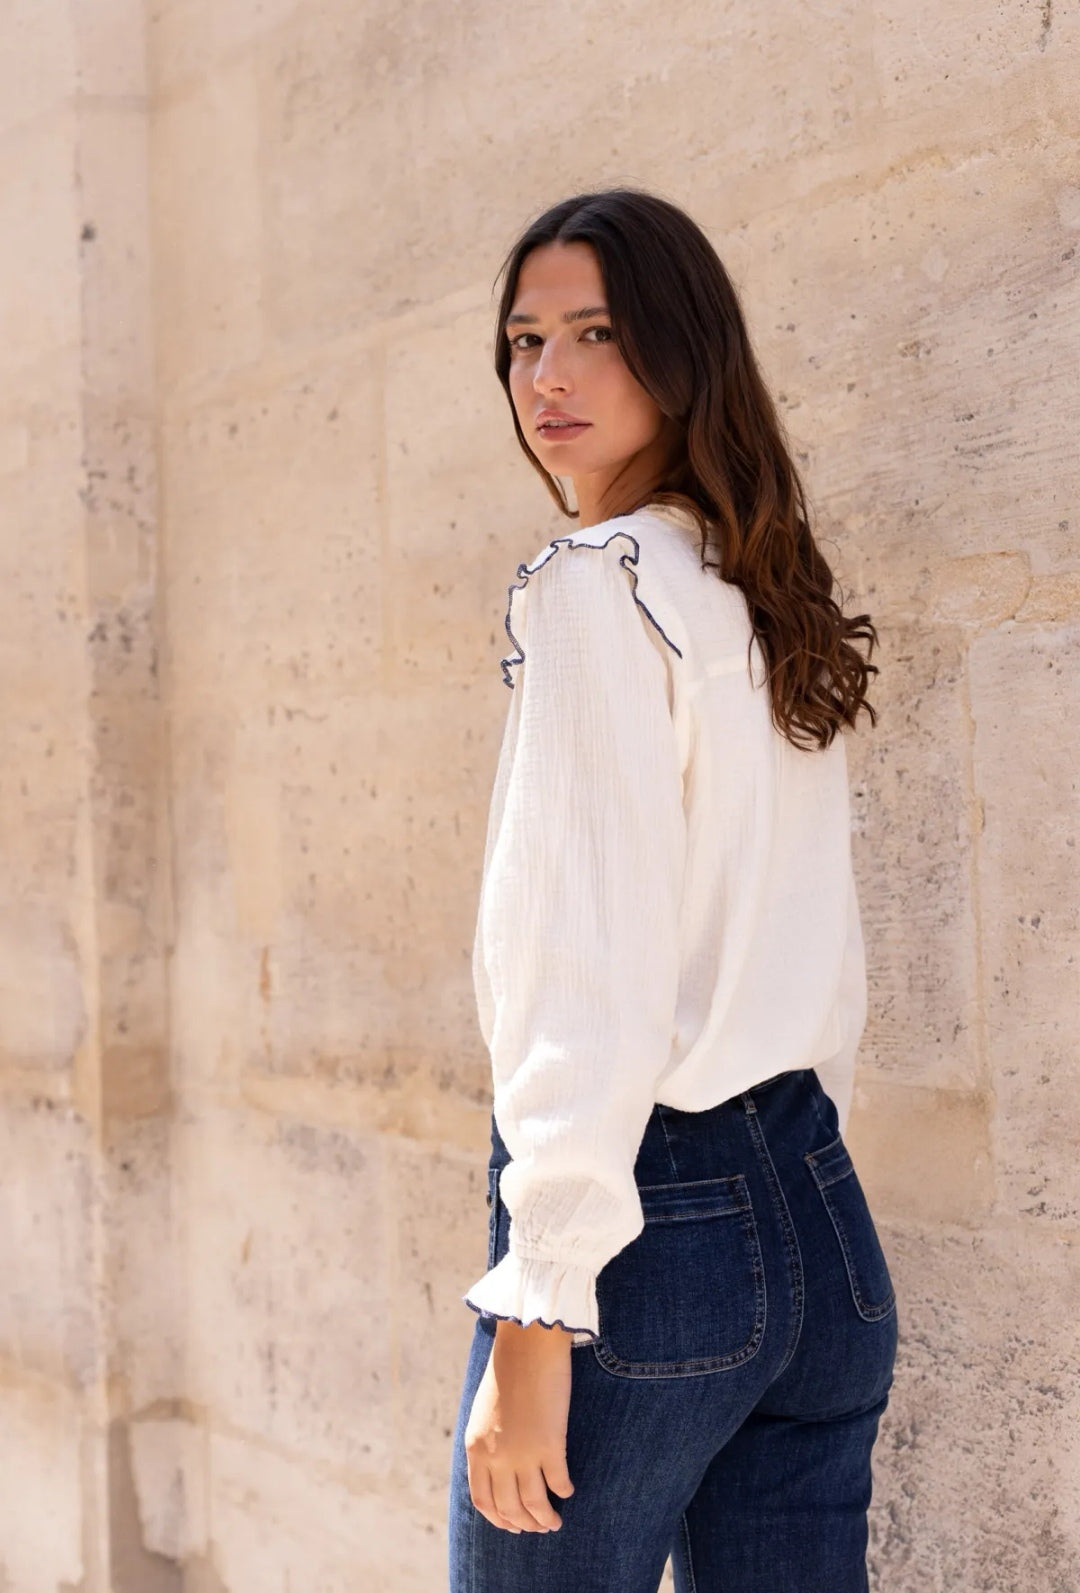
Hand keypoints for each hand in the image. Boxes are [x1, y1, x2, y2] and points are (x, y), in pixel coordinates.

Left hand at [464, 1319, 576, 1533]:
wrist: (527, 1343)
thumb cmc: (509, 1370)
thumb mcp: (484, 1413)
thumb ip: (488, 1442)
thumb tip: (500, 1469)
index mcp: (476, 1448)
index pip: (483, 1500)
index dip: (499, 1519)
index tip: (513, 1525)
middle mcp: (495, 1457)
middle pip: (510, 1509)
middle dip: (525, 1524)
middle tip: (540, 1526)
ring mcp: (523, 1454)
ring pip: (534, 1504)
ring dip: (546, 1518)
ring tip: (555, 1521)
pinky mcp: (550, 1445)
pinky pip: (558, 1483)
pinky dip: (563, 1492)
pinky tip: (568, 1490)